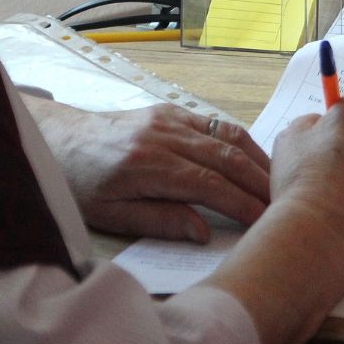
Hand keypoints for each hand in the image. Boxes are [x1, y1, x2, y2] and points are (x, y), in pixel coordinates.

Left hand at [23, 95, 270, 242]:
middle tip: (286, 204)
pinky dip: (239, 141)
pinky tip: (253, 159)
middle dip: (258, 182)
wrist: (58, 140)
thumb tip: (203, 232)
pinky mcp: (169, 110)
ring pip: (224, 135)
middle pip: (224, 157)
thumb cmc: (81, 184)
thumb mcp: (111, 215)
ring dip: (255, 159)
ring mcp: (168, 118)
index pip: (208, 185)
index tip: (266, 221)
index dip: (241, 204)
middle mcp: (162, 135)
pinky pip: (213, 123)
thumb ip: (159, 221)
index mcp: (147, 164)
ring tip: (279, 183)